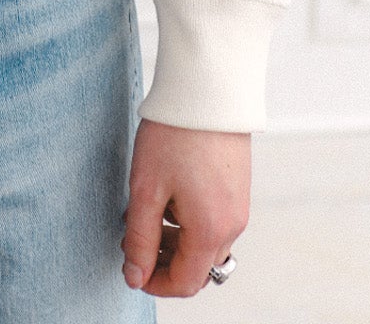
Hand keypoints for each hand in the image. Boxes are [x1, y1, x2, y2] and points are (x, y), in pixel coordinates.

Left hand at [120, 119, 249, 297]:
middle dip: (164, 261)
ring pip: (206, 244)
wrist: (208, 87)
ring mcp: (238, 205)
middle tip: (134, 236)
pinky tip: (168, 193)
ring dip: (176, 240)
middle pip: (198, 266)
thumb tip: (135, 275)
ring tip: (146, 209)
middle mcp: (233, 224)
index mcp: (211, 231)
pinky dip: (190, 221)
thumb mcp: (146, 189)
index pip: (185, 283)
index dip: (155, 283)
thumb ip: (140, 238)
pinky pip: (215, 220)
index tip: (131, 268)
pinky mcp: (238, 187)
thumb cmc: (174, 135)